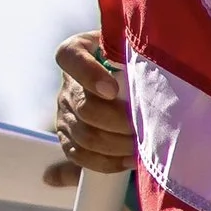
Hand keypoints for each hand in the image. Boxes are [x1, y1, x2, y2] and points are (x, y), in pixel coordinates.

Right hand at [44, 27, 134, 185]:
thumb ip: (135, 51)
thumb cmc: (138, 61)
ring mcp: (65, 112)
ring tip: (142, 145)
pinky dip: (107, 161)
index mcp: (78, 51)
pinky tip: (129, 160)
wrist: (134, 81)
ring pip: (84, 135)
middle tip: (144, 127)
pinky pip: (80, 156)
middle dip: (118, 121)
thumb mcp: (135, 48)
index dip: (88, 74)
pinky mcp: (68, 137)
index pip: (70, 57)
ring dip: (117, 144)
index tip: (113, 90)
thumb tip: (146, 58)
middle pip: (84, 106)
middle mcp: (68, 83)